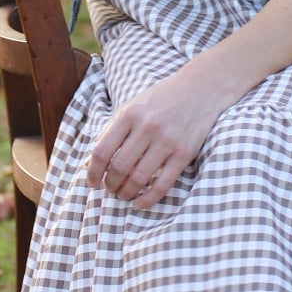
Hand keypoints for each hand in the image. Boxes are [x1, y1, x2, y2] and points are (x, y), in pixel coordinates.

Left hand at [87, 63, 230, 209]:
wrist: (201, 87)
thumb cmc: (162, 99)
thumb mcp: (133, 106)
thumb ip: (113, 130)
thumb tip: (91, 162)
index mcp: (129, 114)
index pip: (102, 151)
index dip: (92, 172)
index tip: (92, 183)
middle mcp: (147, 127)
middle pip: (119, 167)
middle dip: (110, 184)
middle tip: (109, 189)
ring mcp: (167, 141)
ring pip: (138, 178)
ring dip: (126, 192)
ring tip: (122, 194)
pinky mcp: (184, 153)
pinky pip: (163, 184)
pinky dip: (148, 199)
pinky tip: (139, 203)